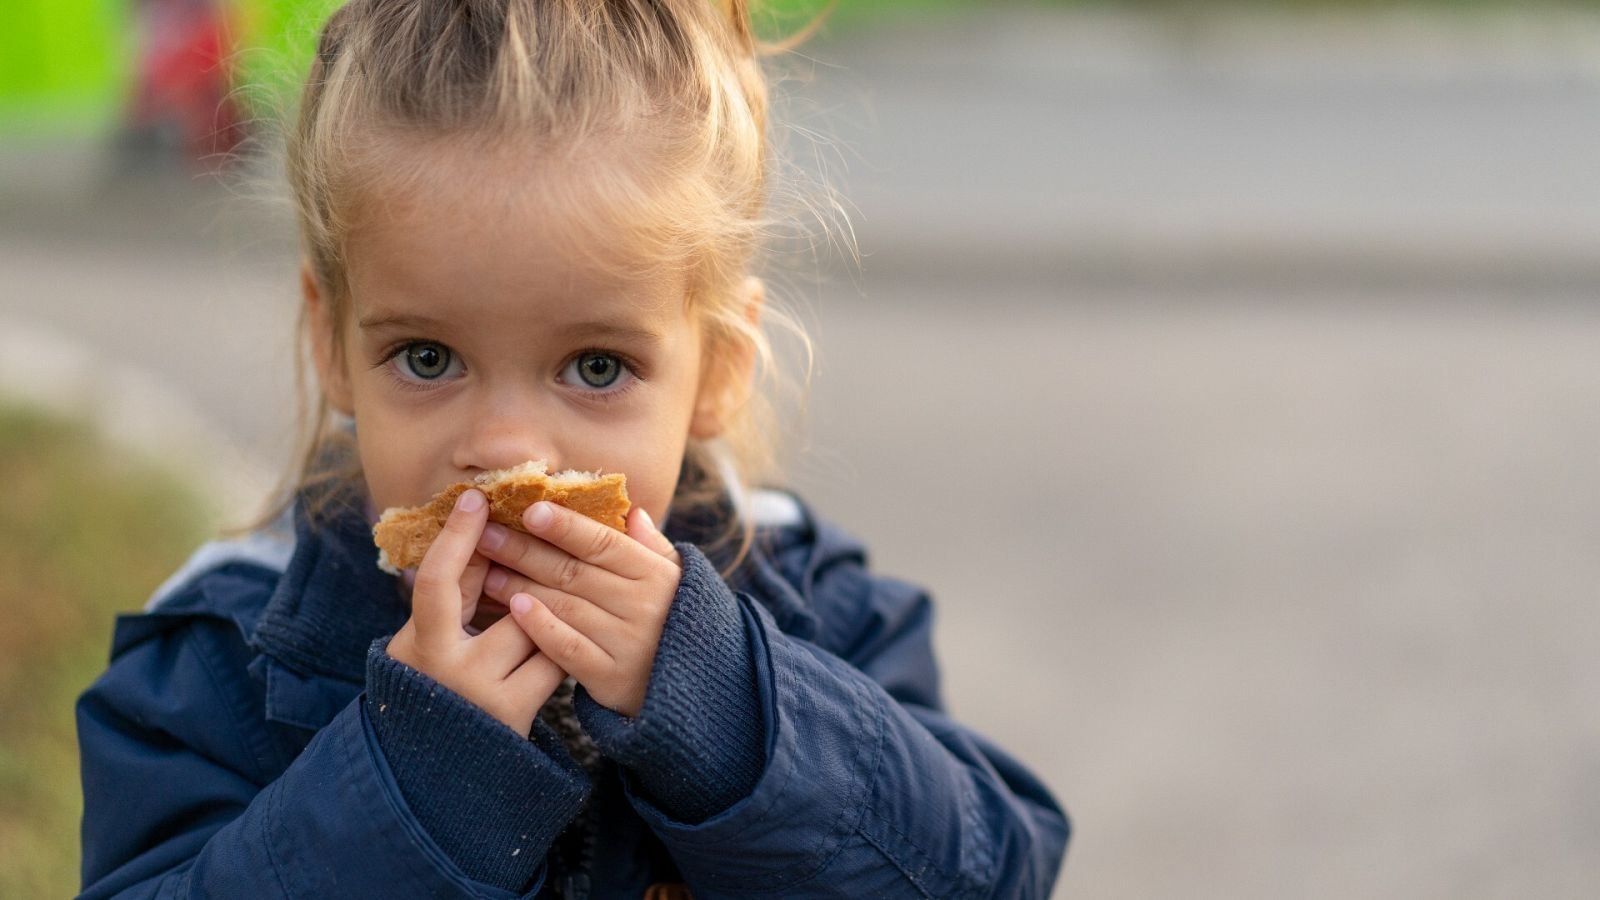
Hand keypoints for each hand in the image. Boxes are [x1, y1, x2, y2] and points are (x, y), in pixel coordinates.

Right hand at [386, 489, 567, 734]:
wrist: (443, 771)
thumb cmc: (438, 690)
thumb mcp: (432, 642)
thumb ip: (456, 597)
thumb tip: (487, 535)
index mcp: (418, 644)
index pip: (435, 580)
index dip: (456, 537)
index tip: (476, 498)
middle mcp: (447, 668)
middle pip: (505, 603)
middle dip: (525, 590)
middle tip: (534, 590)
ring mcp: (482, 693)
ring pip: (536, 630)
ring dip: (547, 624)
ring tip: (550, 629)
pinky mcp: (515, 714)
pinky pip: (554, 663)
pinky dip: (559, 653)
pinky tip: (562, 653)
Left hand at [476, 501, 681, 717]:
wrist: (698, 688)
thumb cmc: (678, 622)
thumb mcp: (676, 580)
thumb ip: (651, 547)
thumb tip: (631, 512)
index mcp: (656, 574)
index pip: (603, 543)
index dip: (565, 526)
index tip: (529, 509)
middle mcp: (644, 605)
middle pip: (575, 572)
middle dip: (526, 550)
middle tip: (486, 534)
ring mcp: (628, 643)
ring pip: (566, 606)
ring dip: (522, 586)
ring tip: (488, 570)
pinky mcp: (612, 678)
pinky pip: (569, 649)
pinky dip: (541, 627)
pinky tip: (515, 609)